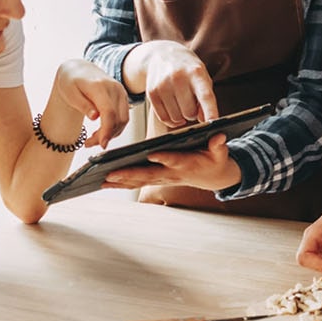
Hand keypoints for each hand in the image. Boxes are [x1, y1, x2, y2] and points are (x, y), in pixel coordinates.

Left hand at [52, 59, 129, 147]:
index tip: (102, 144)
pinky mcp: (123, 97)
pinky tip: (101, 131)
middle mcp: (114, 88)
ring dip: (110, 133)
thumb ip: (83, 105)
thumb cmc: (72, 81)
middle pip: (118, 119)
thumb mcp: (70, 93)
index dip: (107, 130)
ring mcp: (121, 92)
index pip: (109, 112)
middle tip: (89, 143)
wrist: (79, 70)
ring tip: (93, 139)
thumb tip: (95, 117)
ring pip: (123, 120)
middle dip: (106, 135)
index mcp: (100, 86)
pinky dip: (114, 127)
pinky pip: (123, 117)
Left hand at [103, 133, 239, 190]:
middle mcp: (171, 173)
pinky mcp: (157, 179)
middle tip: (111, 173)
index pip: (174, 160)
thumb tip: (219, 136)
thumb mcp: (220, 152)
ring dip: (120, 182)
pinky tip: (105, 183)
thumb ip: (218, 145)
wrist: (214, 176)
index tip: (152, 154)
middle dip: (129, 174)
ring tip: (101, 180)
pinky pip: (138, 182)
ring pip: (139, 181)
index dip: (164, 158)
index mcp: (186, 163)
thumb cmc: (214, 160)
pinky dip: (121, 184)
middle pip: (148, 174)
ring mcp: (163, 178)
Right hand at [141, 41, 219, 127]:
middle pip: (189, 112)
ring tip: (181, 102)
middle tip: (191, 102)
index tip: (213, 122)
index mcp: (196, 72)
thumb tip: (203, 119)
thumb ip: (207, 98)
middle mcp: (178, 78)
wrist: (163, 55)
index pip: (205, 96)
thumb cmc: (187, 68)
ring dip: (181, 115)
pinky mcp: (152, 93)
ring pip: (176, 117)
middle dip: (193, 112)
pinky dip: (171, 119)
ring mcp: (163, 85)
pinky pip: (163, 118)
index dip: (210, 111)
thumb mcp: (202, 77)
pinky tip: (174, 109)